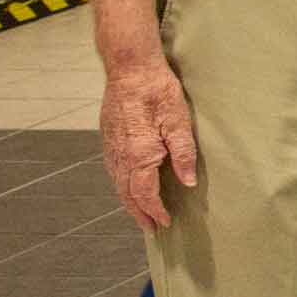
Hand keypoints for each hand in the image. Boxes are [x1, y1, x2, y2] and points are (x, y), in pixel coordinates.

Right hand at [99, 48, 200, 233]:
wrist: (130, 68)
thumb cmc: (157, 91)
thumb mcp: (179, 122)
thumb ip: (184, 154)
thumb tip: (187, 182)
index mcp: (138, 155)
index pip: (144, 194)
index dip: (154, 211)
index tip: (164, 223)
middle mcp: (120, 155)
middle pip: (126, 194)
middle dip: (139, 213)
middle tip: (150, 228)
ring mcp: (111, 146)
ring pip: (117, 183)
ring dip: (128, 201)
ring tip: (140, 213)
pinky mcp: (108, 137)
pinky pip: (113, 169)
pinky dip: (121, 184)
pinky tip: (128, 185)